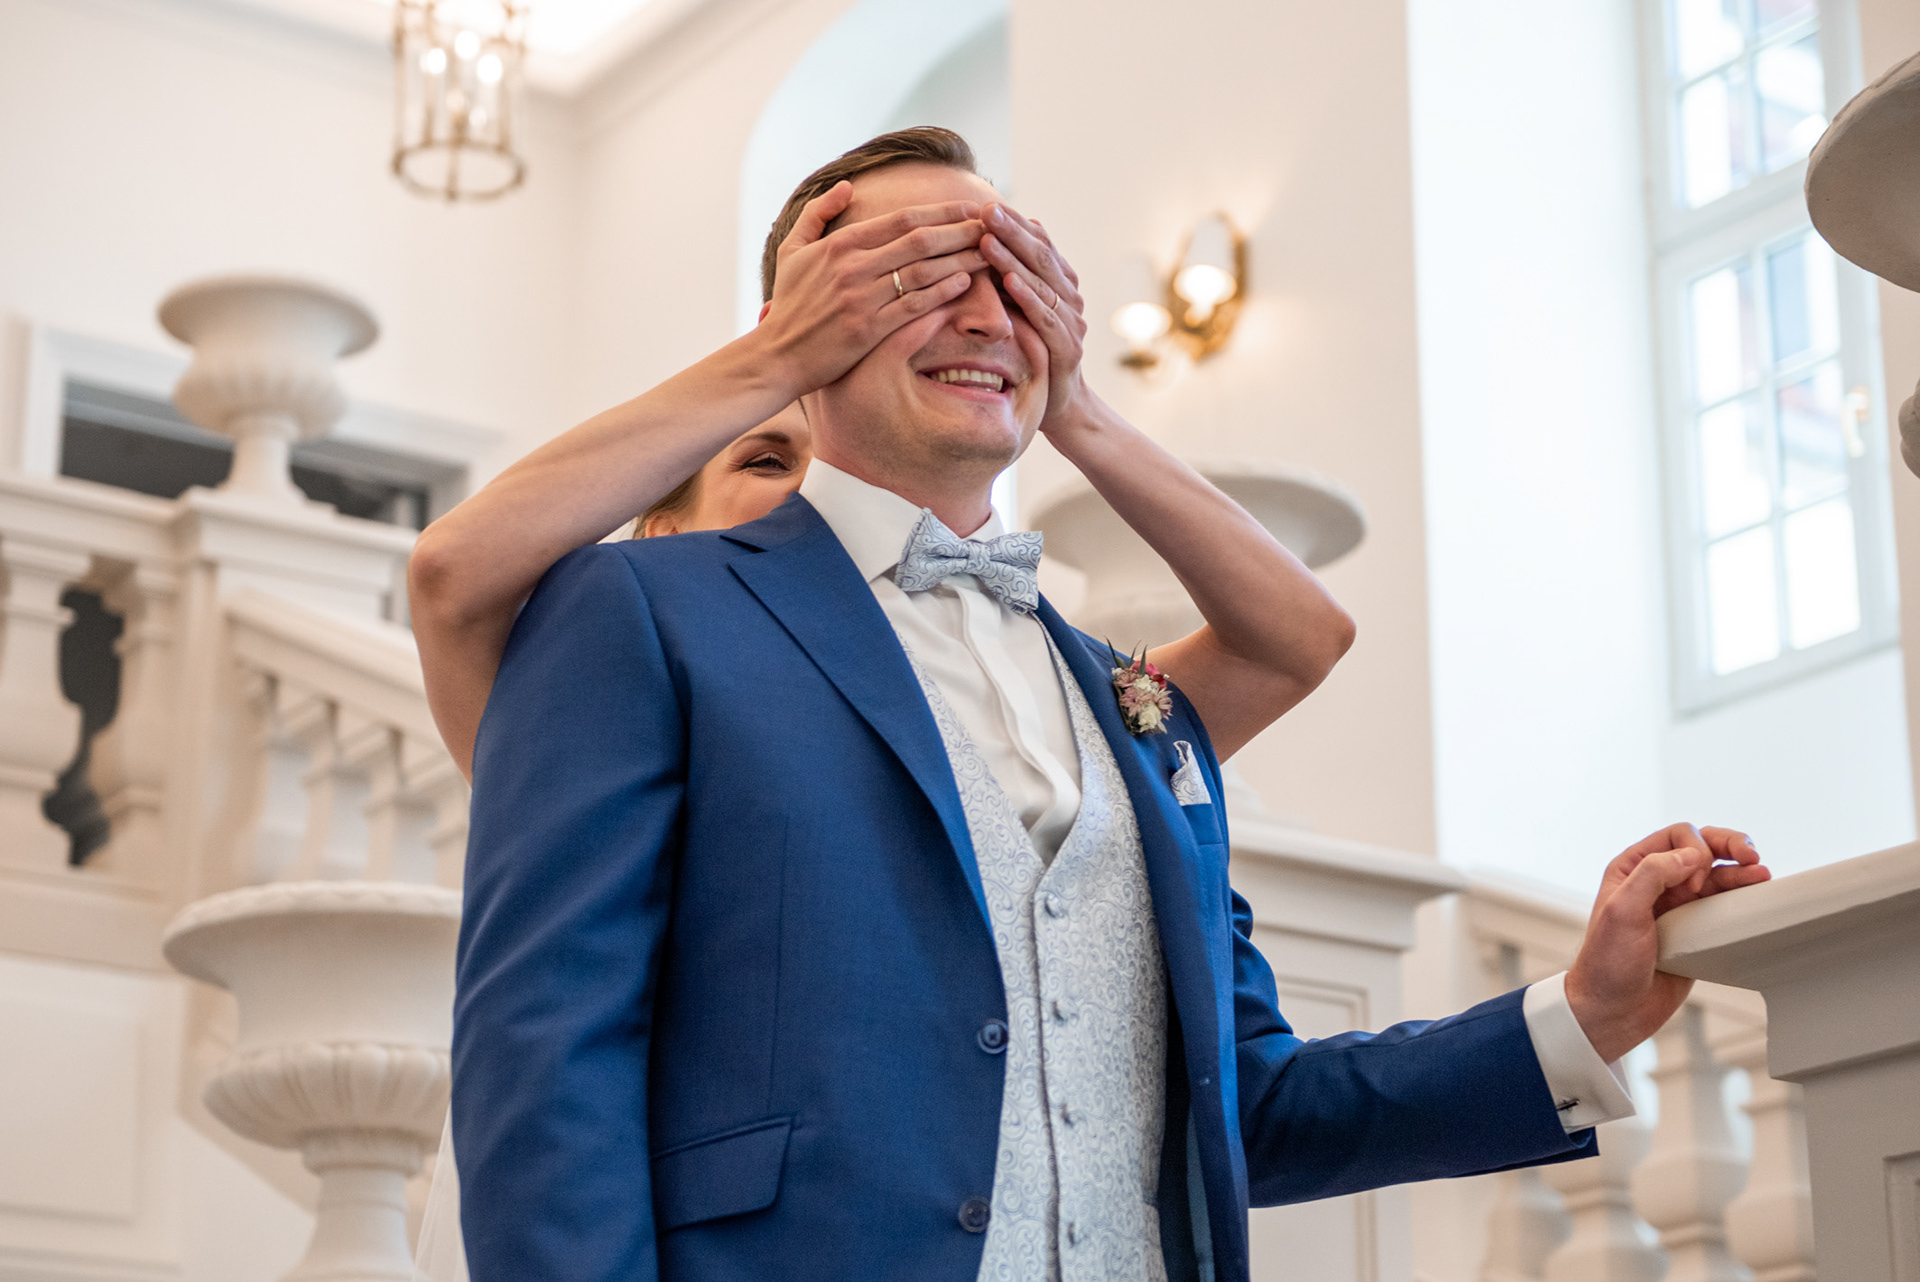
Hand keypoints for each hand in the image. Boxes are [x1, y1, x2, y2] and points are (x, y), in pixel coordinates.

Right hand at [754, 182, 987, 395]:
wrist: (777, 356)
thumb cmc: (788, 304)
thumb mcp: (792, 250)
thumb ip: (817, 213)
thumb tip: (848, 186)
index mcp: (839, 244)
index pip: (902, 219)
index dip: (942, 211)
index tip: (970, 207)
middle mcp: (853, 267)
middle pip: (920, 241)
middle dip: (961, 230)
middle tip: (992, 226)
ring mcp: (861, 298)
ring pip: (923, 272)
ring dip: (960, 259)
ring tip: (989, 253)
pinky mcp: (868, 330)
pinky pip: (914, 306)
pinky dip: (941, 292)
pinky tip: (964, 283)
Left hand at [978, 203, 1090, 431]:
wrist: (1060, 406)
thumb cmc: (1030, 355)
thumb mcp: (1015, 313)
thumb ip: (1007, 280)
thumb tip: (981, 240)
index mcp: (1059, 283)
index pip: (1038, 243)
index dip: (1013, 223)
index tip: (983, 204)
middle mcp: (1070, 296)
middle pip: (1041, 255)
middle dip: (1012, 231)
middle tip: (986, 209)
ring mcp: (1073, 321)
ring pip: (1043, 282)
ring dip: (1014, 258)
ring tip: (989, 238)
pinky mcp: (1068, 348)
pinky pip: (1047, 317)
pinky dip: (1028, 297)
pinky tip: (1008, 281)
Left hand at [1565, 823, 1769, 1061]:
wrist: (1613, 1010)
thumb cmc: (1608, 964)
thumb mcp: (1622, 912)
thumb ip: (1652, 875)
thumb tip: (1691, 854)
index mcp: (1632, 869)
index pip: (1676, 837)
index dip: (1693, 850)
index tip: (1692, 886)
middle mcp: (1656, 882)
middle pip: (1702, 848)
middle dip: (1728, 845)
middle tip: (1751, 854)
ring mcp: (1678, 905)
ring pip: (1718, 875)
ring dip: (1741, 870)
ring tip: (1763, 873)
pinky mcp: (1696, 930)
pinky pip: (1723, 904)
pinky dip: (1741, 895)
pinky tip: (1756, 893)